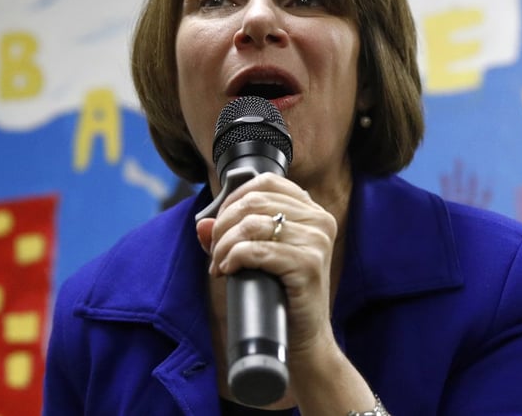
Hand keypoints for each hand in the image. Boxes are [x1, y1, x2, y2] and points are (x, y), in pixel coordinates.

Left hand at [196, 172, 338, 354]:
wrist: (303, 338)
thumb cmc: (281, 295)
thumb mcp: (258, 257)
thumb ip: (232, 236)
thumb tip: (201, 224)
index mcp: (312, 211)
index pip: (266, 182)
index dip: (233, 199)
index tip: (219, 225)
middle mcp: (319, 220)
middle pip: (254, 201)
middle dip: (223, 226)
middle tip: (215, 252)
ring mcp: (317, 241)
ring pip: (252, 224)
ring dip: (224, 245)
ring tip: (219, 264)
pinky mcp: (309, 264)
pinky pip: (257, 250)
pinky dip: (234, 258)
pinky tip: (228, 271)